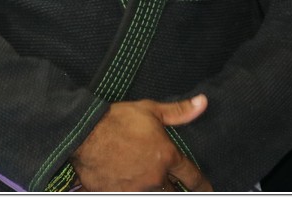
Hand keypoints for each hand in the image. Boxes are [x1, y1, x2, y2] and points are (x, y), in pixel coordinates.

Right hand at [71, 95, 211, 191]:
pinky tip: (126, 185)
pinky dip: (130, 190)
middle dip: (174, 190)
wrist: (85, 133)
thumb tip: (203, 102)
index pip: (191, 176)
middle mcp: (155, 177)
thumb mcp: (151, 110)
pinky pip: (129, 196)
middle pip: (173, 192)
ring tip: (147, 182)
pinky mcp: (117, 195)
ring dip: (153, 189)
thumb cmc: (118, 119)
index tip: (207, 189)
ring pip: (153, 195)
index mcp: (167, 157)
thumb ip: (179, 112)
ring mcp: (136, 189)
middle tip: (173, 186)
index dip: (202, 184)